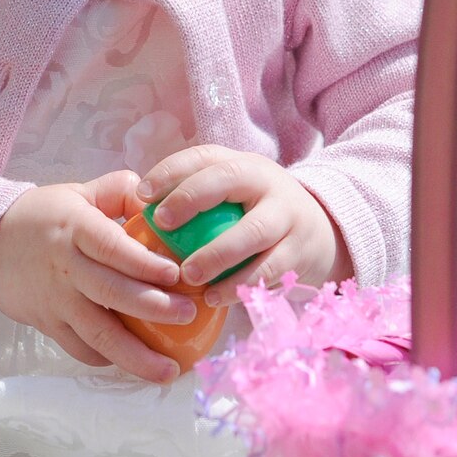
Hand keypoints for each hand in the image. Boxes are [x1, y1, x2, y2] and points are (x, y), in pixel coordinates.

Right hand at [0, 169, 191, 383]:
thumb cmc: (44, 216)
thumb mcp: (79, 193)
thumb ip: (120, 192)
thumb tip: (160, 204)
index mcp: (76, 229)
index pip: (111, 247)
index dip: (143, 262)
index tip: (176, 273)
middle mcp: (66, 267)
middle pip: (111, 293)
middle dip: (153, 308)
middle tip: (189, 315)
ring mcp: (56, 301)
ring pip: (97, 333)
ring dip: (135, 355)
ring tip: (169, 370)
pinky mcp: (48, 325)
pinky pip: (80, 348)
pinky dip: (108, 359)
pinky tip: (136, 364)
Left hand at [140, 146, 354, 306]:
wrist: (322, 233)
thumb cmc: (256, 216)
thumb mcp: (235, 197)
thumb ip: (197, 200)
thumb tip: (134, 213)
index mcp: (242, 166)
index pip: (203, 158)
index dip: (170, 172)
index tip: (141, 195)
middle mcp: (266, 182)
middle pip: (229, 179)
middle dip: (192, 198)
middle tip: (162, 224)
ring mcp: (287, 216)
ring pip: (253, 231)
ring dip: (218, 253)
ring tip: (188, 274)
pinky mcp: (300, 251)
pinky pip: (269, 270)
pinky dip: (240, 286)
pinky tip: (214, 298)